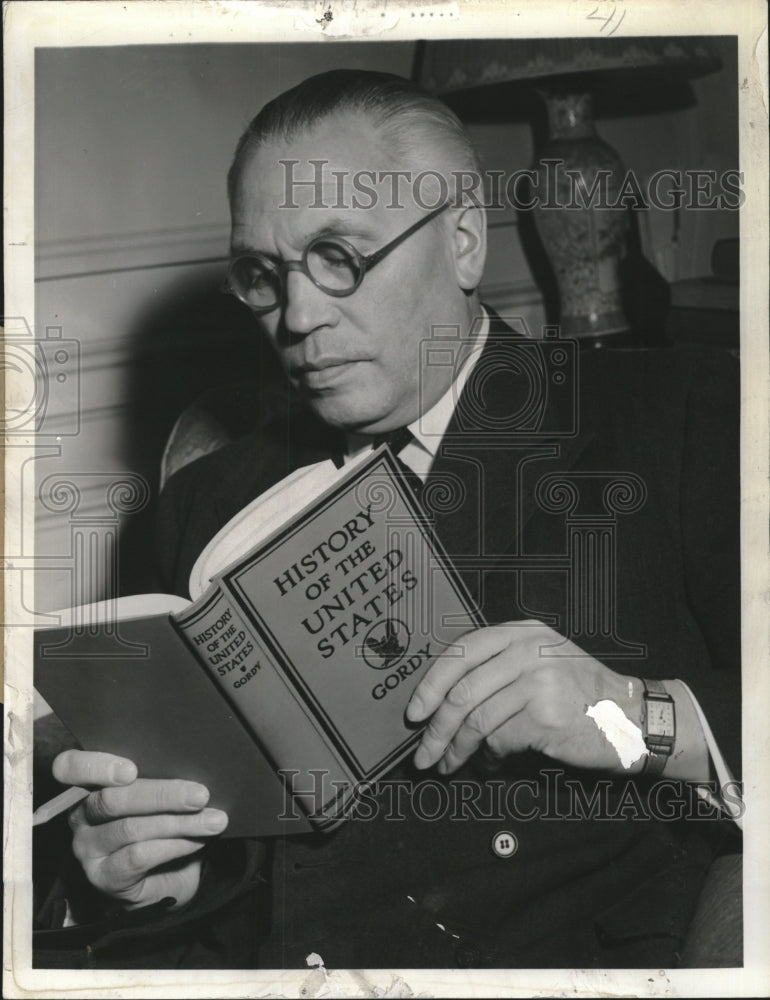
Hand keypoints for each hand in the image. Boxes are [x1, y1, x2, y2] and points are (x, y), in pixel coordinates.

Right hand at [53, 750, 228, 910]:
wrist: (170, 878)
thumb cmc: (165, 825)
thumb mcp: (161, 796)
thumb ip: (161, 776)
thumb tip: (193, 762)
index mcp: (89, 785)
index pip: (70, 767)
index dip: (95, 765)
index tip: (132, 769)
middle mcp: (81, 816)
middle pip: (112, 799)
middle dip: (163, 795)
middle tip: (201, 795)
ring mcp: (88, 848)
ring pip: (130, 828)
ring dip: (179, 823)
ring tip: (213, 821)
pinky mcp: (103, 876)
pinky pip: (138, 856)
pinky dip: (173, 846)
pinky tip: (197, 841)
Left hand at [407, 621, 642, 774]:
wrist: (632, 717)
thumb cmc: (580, 694)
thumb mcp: (541, 662)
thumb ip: (498, 668)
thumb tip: (442, 700)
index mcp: (521, 633)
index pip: (460, 651)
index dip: (430, 683)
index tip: (415, 712)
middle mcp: (527, 650)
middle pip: (462, 690)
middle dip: (436, 728)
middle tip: (422, 753)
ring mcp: (537, 681)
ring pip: (475, 719)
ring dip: (456, 750)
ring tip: (448, 765)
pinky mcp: (544, 716)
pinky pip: (499, 740)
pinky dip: (488, 758)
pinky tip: (488, 764)